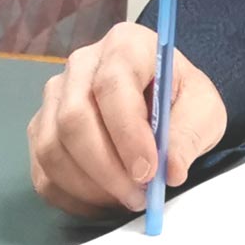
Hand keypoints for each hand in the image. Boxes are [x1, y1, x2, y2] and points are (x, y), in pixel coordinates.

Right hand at [27, 21, 227, 217]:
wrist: (161, 102)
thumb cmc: (179, 98)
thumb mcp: (203, 109)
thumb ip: (190, 135)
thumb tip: (170, 170)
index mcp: (124, 44)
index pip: (112, 85)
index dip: (127, 133)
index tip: (149, 171)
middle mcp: (81, 64)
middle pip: (74, 118)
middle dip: (106, 168)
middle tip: (139, 196)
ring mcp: (55, 96)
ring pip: (52, 147)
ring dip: (90, 186)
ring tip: (126, 198)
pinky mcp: (41, 128)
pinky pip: (43, 170)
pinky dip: (72, 196)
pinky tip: (104, 200)